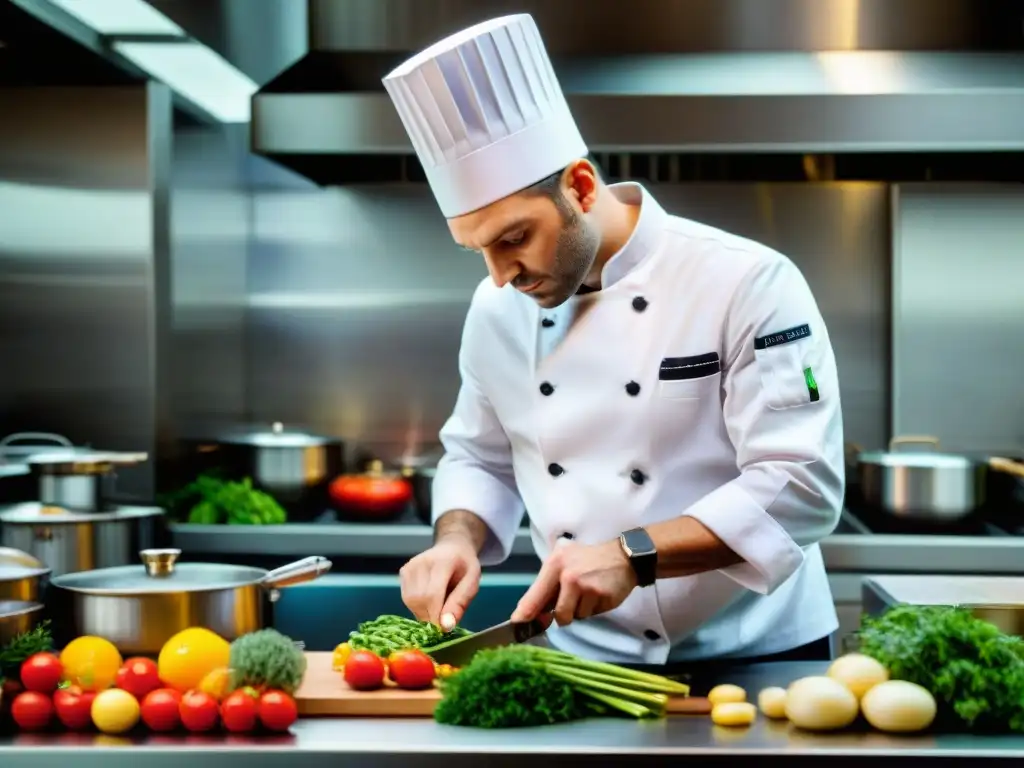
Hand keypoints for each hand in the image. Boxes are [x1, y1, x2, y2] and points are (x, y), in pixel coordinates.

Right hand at [399, 535, 480, 630]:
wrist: (453, 548)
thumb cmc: (465, 566)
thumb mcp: (472, 583)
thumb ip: (460, 603)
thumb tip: (446, 626)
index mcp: (443, 561)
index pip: (432, 594)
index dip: (436, 616)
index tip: (445, 629)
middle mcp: (422, 561)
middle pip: (419, 600)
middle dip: (431, 616)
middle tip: (444, 619)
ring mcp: (410, 566)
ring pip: (410, 601)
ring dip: (424, 612)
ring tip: (439, 606)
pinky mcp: (403, 572)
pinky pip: (407, 598)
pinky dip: (418, 606)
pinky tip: (429, 599)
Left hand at [510, 539, 636, 626]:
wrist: (623, 557)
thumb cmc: (589, 561)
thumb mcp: (564, 562)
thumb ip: (548, 586)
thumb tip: (529, 614)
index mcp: (554, 564)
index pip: (534, 596)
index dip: (525, 615)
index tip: (517, 626)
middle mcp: (567, 575)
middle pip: (558, 614)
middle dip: (564, 614)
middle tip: (574, 599)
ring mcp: (585, 586)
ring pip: (575, 616)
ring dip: (581, 610)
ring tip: (589, 592)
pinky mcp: (600, 595)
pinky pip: (591, 614)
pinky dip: (595, 608)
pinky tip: (600, 593)